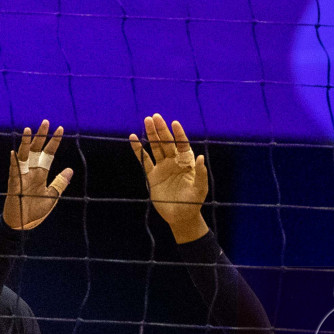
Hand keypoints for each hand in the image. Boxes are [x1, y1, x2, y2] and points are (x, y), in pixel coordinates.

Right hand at [4, 120, 72, 230]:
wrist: (23, 224)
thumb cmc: (36, 210)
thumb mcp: (52, 195)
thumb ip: (60, 183)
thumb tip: (70, 169)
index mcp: (41, 173)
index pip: (48, 153)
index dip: (54, 142)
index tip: (61, 129)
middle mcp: (31, 171)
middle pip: (36, 150)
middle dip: (41, 136)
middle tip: (46, 122)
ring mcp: (21, 176)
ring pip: (23, 156)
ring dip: (26, 144)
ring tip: (29, 130)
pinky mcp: (13, 184)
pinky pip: (13, 171)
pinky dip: (13, 162)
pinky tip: (14, 152)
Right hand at [130, 113, 209, 242]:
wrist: (180, 217)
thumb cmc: (193, 203)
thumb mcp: (199, 189)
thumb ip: (200, 174)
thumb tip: (200, 157)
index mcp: (187, 163)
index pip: (182, 145)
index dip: (179, 135)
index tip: (175, 124)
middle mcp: (174, 162)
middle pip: (167, 143)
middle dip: (162, 130)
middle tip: (155, 116)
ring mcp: (162, 167)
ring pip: (156, 148)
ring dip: (151, 135)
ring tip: (146, 121)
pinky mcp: (152, 175)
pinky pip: (144, 160)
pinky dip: (138, 150)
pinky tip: (133, 138)